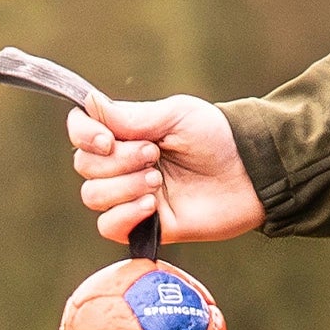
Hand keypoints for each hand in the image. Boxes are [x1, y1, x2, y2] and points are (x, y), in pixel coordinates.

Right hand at [67, 92, 264, 244]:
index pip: (81, 132)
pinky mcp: (143, 226)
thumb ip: (130, 116)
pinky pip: (108, 227)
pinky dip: (125, 214)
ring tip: (158, 182)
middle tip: (155, 156)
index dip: (85, 135)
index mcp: (127, 133)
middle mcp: (123, 165)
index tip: (108, 139)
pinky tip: (153, 205)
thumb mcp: (175, 115)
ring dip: (123, 187)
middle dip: (117, 161)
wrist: (248, 175)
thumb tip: (88, 103)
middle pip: (85, 166)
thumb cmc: (217, 138)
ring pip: (93, 196)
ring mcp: (131, 197)